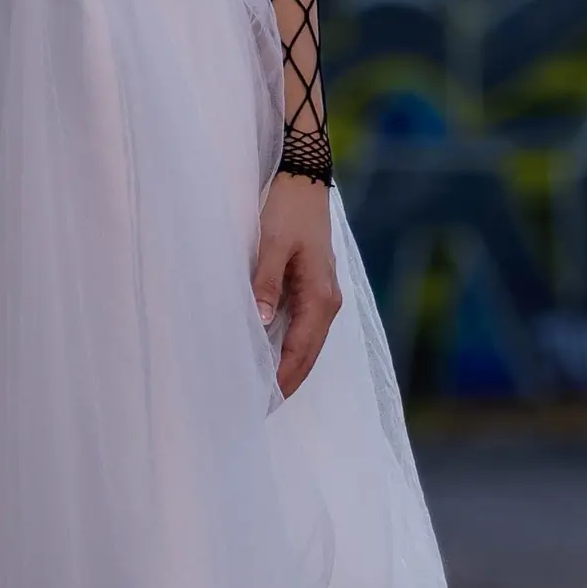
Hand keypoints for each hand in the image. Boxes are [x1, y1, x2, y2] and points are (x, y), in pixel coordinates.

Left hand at [253, 172, 340, 396]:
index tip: (262, 403)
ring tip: (263, 391)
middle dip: (286, 383)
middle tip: (258, 408)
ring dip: (288, 368)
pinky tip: (270, 356)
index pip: (299, 352)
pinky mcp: (315, 289)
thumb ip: (266, 284)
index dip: (281, 380)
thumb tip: (261, 323)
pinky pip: (304, 329)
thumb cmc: (287, 210)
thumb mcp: (272, 245)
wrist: (303, 180)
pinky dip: (289, 348)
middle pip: (307, 355)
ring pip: (307, 344)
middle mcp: (328, 303)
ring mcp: (324, 297)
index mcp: (320, 297)